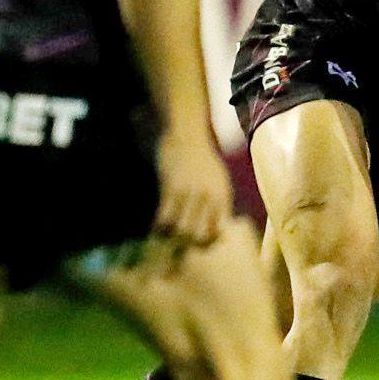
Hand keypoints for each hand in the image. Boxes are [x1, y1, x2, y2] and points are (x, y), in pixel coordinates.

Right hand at [152, 126, 233, 252]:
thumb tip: (218, 229)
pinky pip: (164, 217)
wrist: (186, 135)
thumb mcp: (219, 181)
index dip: (205, 243)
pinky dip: (159, 228)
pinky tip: (156, 228)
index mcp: (222, 196)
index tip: (195, 244)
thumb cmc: (202, 160)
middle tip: (178, 244)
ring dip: (171, 238)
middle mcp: (208, 197)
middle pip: (198, 235)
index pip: (217, 232)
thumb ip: (218, 203)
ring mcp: (190, 193)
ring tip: (166, 238)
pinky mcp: (171, 187)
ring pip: (180, 230)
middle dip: (187, 244)